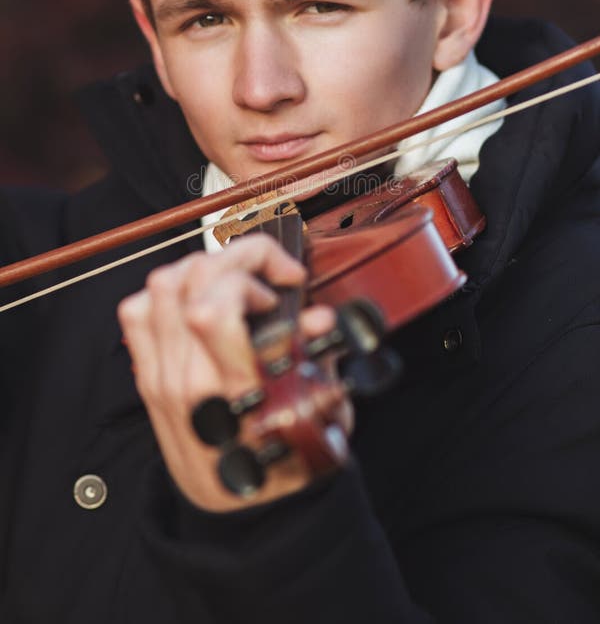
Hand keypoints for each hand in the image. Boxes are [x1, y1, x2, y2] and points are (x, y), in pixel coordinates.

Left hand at [118, 234, 340, 511]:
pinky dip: (167, 294)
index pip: (214, 307)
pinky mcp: (148, 378)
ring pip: (160, 286)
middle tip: (267, 279)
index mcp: (235, 391)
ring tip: (235, 285)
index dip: (254, 270)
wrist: (240, 512)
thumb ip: (316, 358)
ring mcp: (162, 377)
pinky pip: (137, 313)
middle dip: (238, 258)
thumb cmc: (283, 464)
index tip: (287, 279)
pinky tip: (200, 304)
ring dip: (204, 269)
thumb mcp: (319, 415)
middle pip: (189, 280)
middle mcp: (189, 380)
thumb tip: (319, 315)